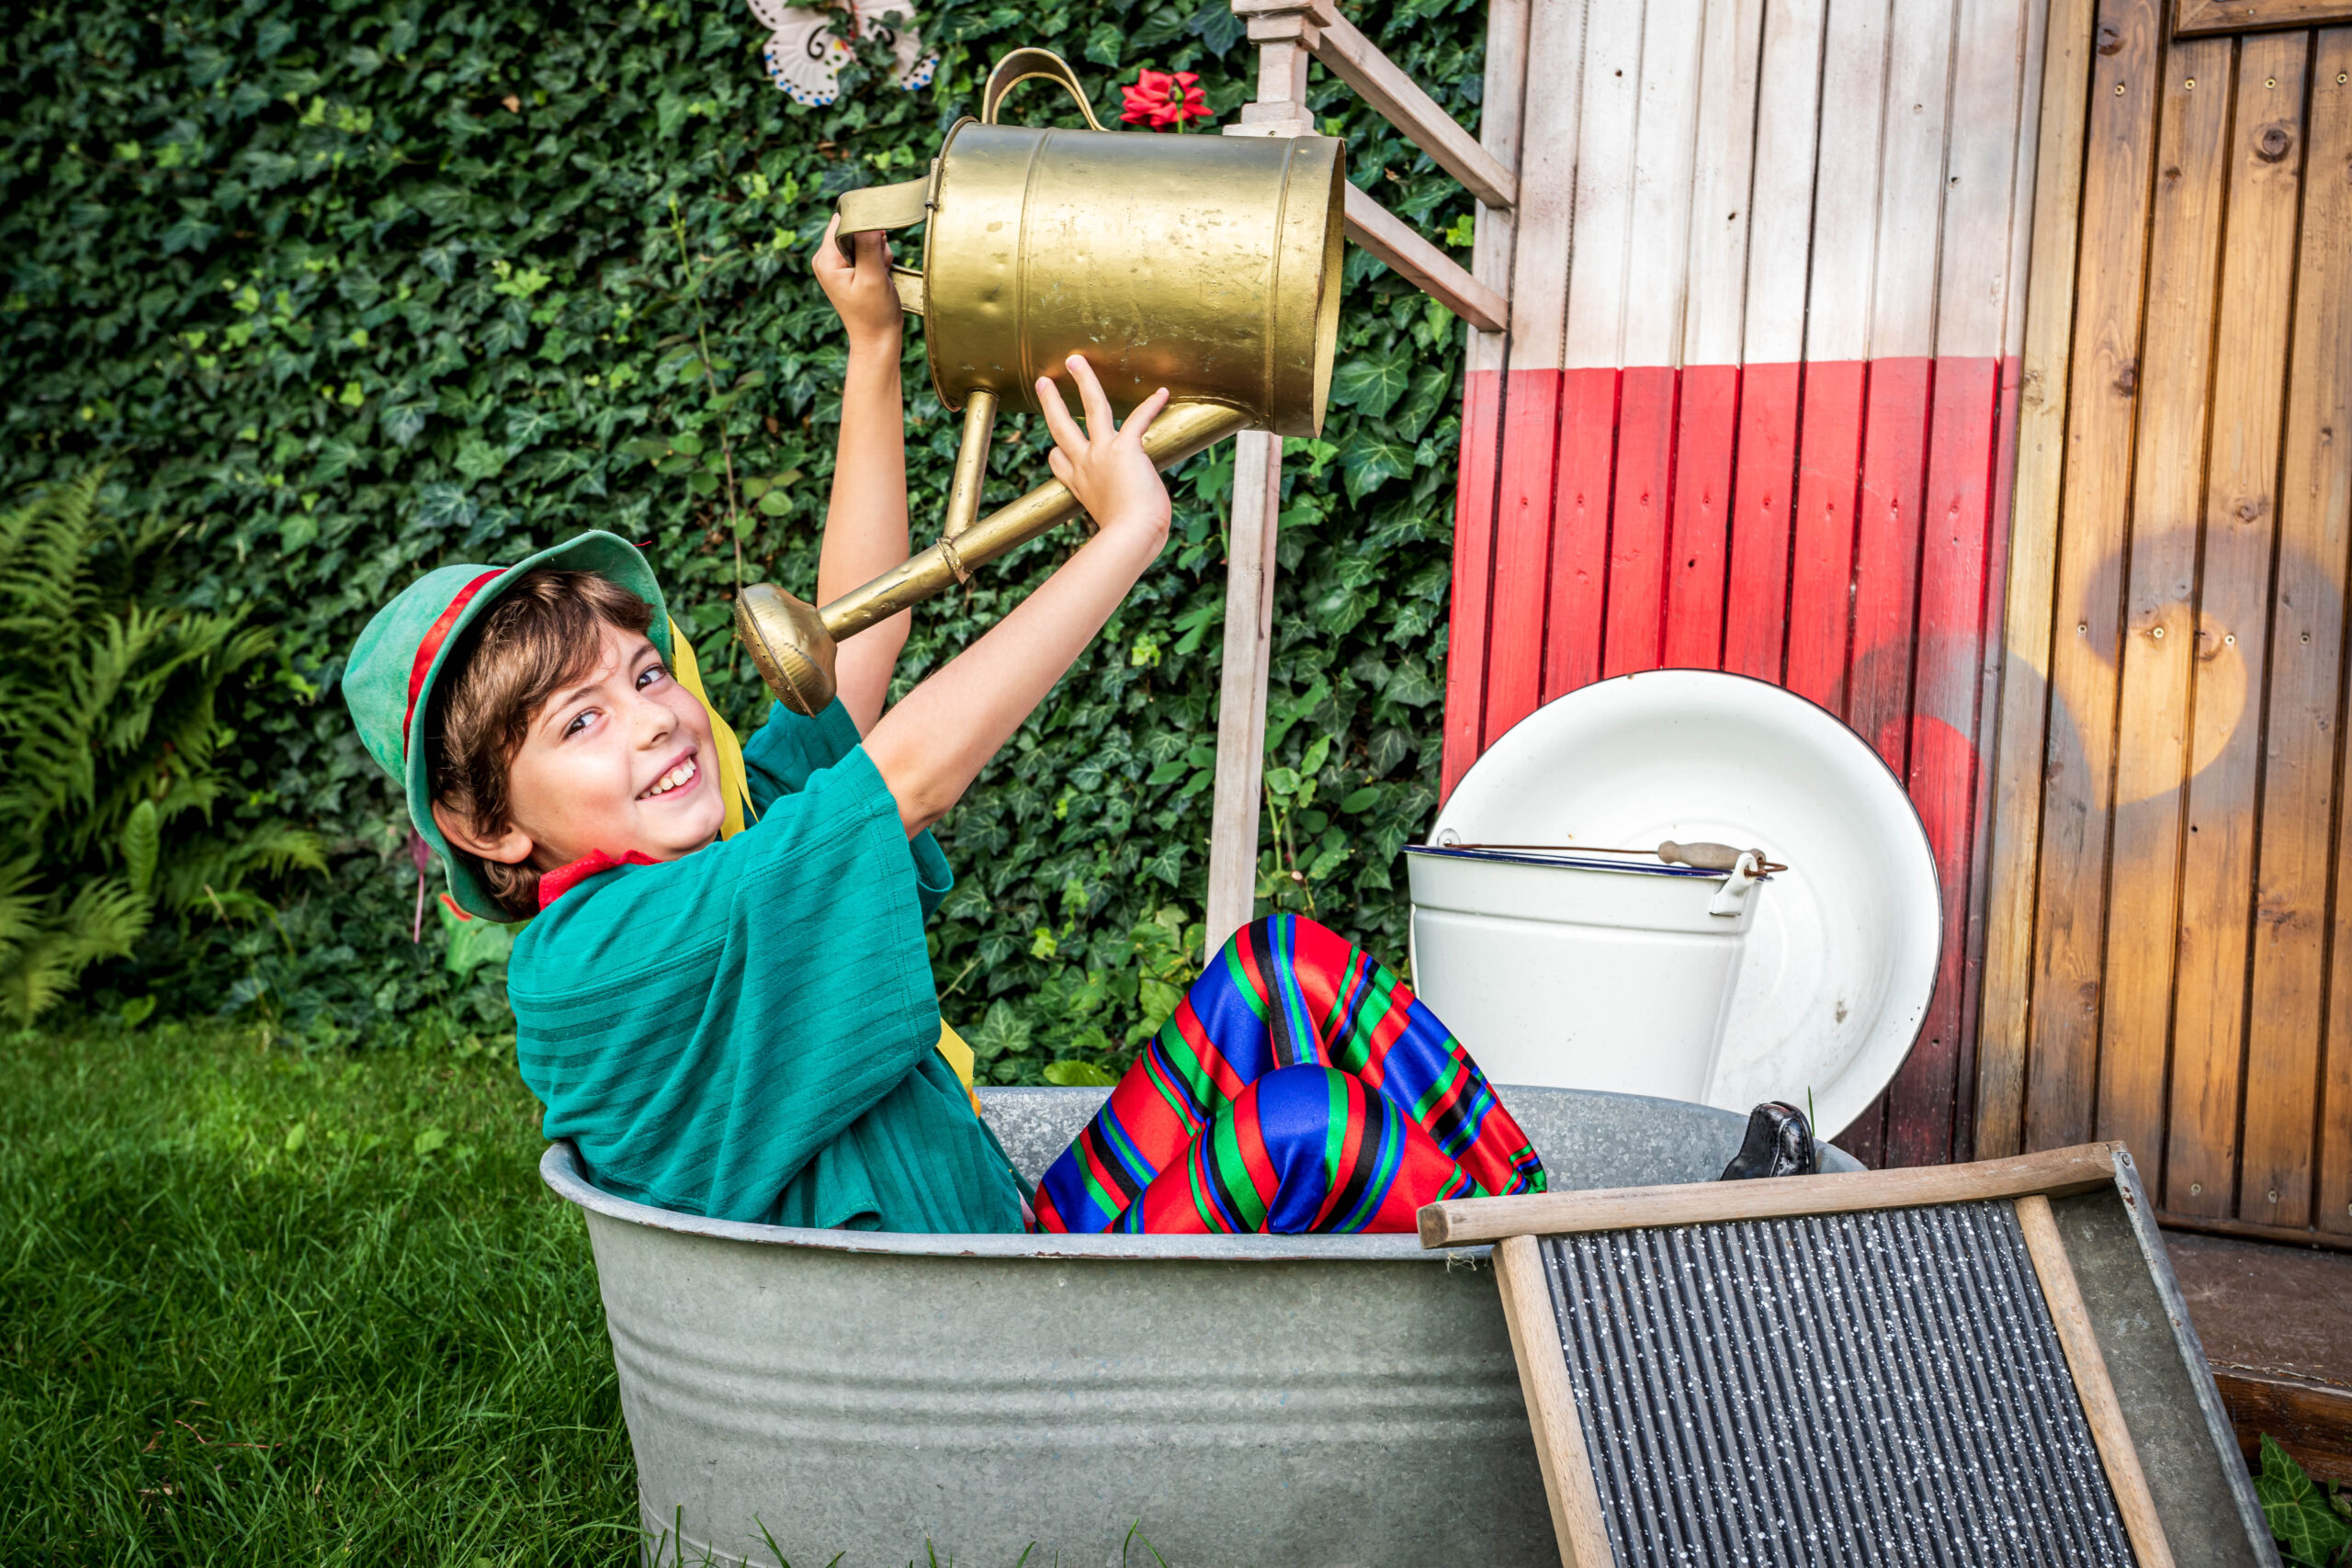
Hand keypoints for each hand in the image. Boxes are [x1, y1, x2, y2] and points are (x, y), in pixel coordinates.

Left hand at [811, 216, 903, 347]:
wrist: (877, 339)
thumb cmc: (874, 313)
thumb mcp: (872, 277)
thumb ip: (868, 246)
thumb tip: (867, 217)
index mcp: (825, 259)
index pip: (842, 221)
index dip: (863, 226)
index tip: (876, 244)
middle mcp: (826, 259)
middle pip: (854, 229)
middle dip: (872, 242)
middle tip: (877, 267)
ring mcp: (837, 264)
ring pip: (864, 239)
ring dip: (878, 252)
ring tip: (878, 275)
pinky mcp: (849, 268)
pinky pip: (866, 250)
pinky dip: (877, 259)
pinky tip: (878, 276)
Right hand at [1036, 355, 1171, 548]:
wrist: (1131, 537)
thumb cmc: (1129, 542)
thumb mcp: (1113, 532)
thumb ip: (1116, 524)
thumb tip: (1127, 547)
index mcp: (1080, 486)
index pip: (1059, 462)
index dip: (1057, 454)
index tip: (1056, 451)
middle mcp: (1085, 465)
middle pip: (1060, 426)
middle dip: (1051, 402)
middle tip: (1044, 382)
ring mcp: (1102, 454)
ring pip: (1090, 407)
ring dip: (1084, 381)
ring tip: (1076, 361)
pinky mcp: (1124, 449)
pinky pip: (1137, 418)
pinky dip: (1151, 405)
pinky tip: (1161, 393)